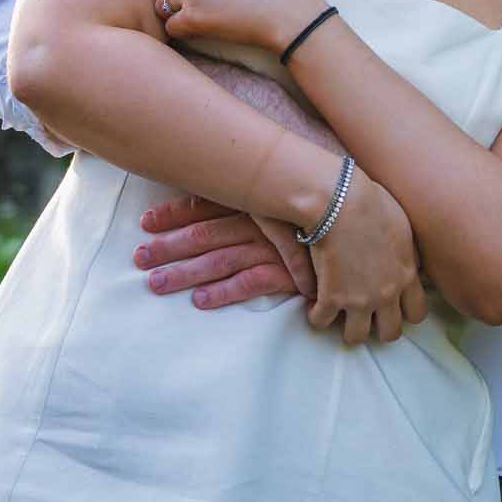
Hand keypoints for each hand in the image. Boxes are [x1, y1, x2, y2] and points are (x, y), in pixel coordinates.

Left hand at [136, 195, 315, 305]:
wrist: (363, 234)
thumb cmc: (320, 218)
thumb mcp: (283, 203)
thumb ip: (253, 200)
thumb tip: (220, 203)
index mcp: (254, 203)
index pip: (206, 206)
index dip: (174, 213)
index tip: (146, 221)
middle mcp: (257, 224)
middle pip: (203, 235)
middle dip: (168, 246)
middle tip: (138, 257)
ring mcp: (271, 249)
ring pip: (217, 260)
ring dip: (184, 272)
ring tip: (155, 283)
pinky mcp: (286, 274)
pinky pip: (248, 284)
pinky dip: (223, 292)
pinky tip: (200, 301)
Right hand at [307, 167, 429, 346]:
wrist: (340, 201)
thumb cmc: (371, 203)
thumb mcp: (403, 225)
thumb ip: (409, 252)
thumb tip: (413, 263)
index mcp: (406, 275)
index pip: (417, 313)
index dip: (405, 314)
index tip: (393, 306)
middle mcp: (386, 294)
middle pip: (390, 332)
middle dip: (379, 328)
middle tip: (367, 316)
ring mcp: (359, 299)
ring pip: (356, 336)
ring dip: (348, 329)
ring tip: (339, 317)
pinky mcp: (331, 297)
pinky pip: (322, 322)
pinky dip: (317, 317)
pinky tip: (315, 308)